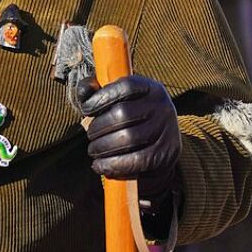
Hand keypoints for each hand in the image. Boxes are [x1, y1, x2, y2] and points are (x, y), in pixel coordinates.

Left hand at [76, 74, 180, 198]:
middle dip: (99, 126)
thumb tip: (85, 92)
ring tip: (93, 150)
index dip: (101, 97)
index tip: (86, 109)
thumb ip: (97, 92)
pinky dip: (113, 164)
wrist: (161, 146)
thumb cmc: (132, 119)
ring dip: (103, 147)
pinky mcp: (165, 154)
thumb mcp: (120, 99)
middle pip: (123, 114)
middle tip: (90, 135)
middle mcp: (162, 106)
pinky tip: (100, 165)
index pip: (125, 86)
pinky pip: (135, 160)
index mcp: (151, 88)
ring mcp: (167, 130)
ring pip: (128, 138)